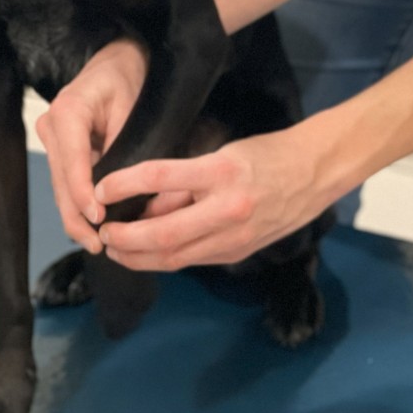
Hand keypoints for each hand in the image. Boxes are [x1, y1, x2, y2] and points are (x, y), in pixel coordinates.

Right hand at [35, 38, 149, 252]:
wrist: (119, 60)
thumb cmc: (129, 79)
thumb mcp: (132, 109)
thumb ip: (124, 146)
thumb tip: (119, 189)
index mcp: (67, 111)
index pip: (72, 162)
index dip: (83, 194)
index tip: (98, 220)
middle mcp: (51, 125)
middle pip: (61, 181)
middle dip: (77, 216)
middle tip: (98, 245)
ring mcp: (51, 137)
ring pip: (60, 186)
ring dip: (76, 216)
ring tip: (96, 244)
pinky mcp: (58, 149)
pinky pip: (66, 181)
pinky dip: (77, 203)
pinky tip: (91, 227)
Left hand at [92, 124, 329, 270]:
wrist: (313, 173)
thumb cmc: (264, 154)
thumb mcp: (221, 152)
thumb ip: (184, 180)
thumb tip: (146, 204)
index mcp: (220, 172)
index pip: (159, 177)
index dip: (123, 185)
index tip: (99, 189)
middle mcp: (227, 209)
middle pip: (163, 234)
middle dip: (125, 240)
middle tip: (102, 234)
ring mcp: (234, 237)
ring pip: (175, 257)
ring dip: (139, 257)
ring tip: (115, 249)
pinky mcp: (238, 253)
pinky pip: (193, 259)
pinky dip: (165, 258)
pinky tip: (146, 253)